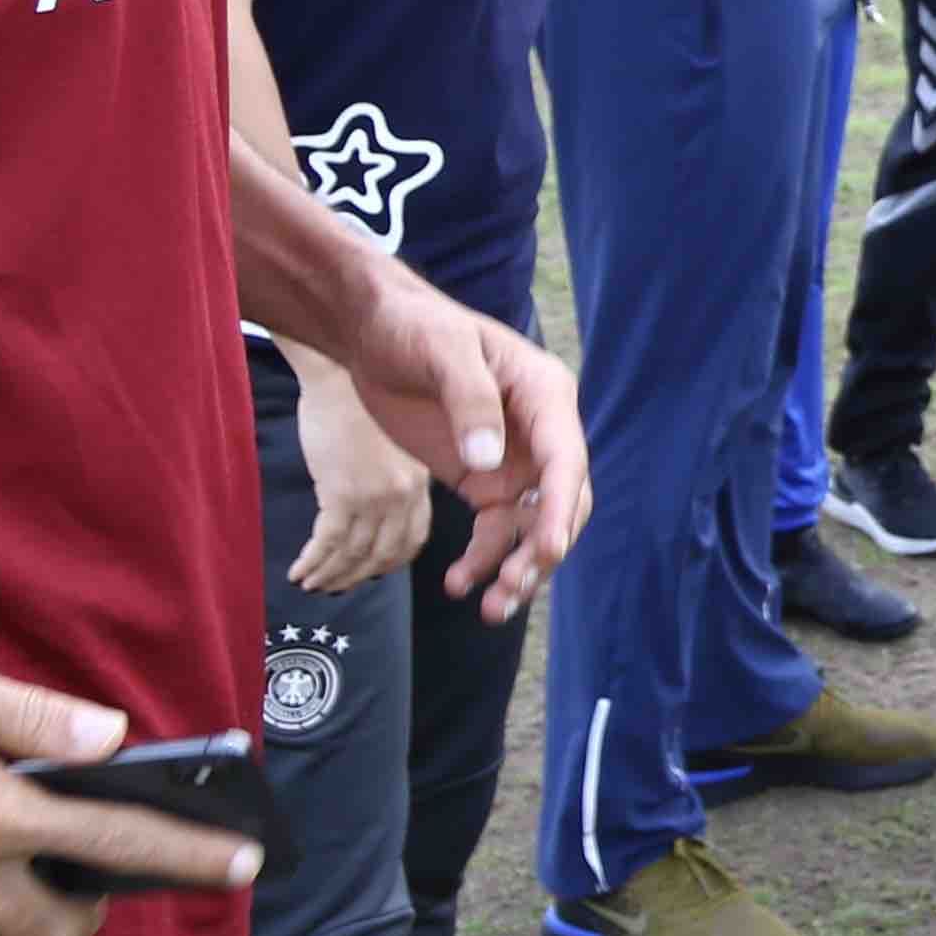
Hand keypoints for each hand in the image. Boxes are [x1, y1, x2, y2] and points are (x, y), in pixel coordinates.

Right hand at [285, 358, 433, 595]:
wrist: (336, 370)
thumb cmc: (357, 397)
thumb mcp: (392, 439)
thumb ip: (392, 476)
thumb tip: (373, 508)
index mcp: (418, 481)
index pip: (413, 537)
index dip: (390, 560)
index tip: (371, 570)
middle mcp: (402, 495)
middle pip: (384, 554)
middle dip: (357, 576)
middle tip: (335, 585)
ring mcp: (374, 497)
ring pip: (354, 554)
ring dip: (330, 575)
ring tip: (310, 582)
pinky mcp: (342, 494)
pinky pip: (327, 544)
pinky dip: (312, 563)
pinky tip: (298, 571)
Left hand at [306, 272, 589, 623]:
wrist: (370, 332)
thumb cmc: (413, 327)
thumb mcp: (442, 351)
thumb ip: (469, 401)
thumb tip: (488, 463)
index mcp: (544, 395)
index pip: (565, 460)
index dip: (560, 510)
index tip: (548, 550)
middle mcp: (539, 433)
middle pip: (559, 505)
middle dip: (540, 552)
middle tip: (509, 591)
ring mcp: (512, 460)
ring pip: (530, 528)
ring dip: (516, 569)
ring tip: (490, 608)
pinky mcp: (482, 479)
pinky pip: (495, 532)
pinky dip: (482, 562)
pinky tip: (458, 584)